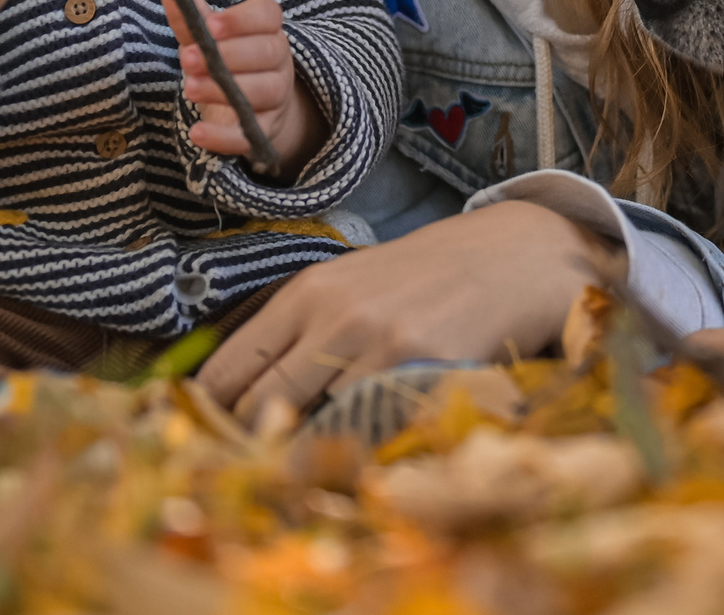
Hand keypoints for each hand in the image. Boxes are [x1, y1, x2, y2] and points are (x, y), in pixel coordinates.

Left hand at [166, 0, 323, 176]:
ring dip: (225, 89)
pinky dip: (225, 135)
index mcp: (267, 30)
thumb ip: (190, 12)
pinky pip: (252, 134)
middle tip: (187, 59)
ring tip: (191, 89)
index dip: (242, 19)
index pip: (268, 15)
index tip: (211, 23)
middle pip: (267, 52)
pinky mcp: (266, 130)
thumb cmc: (227, 61)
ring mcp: (277, 96)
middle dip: (228, 55)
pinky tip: (198, 132)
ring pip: (264, 90)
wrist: (253, 108)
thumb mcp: (206, 37)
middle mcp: (279, 60)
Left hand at [197, 200, 624, 426]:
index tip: (211, 441)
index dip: (210, 415)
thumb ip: (298, 332)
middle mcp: (336, 317)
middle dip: (254, 444)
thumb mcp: (351, 285)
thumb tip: (238, 398)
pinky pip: (376, 431)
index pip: (227, 370)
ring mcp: (382, 344)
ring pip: (316, 428)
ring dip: (312, 454)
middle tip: (257, 468)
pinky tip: (371, 453)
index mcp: (307, 293)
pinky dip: (367, 451)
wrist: (513, 256)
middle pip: (262, 406)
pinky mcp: (427, 368)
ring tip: (315, 465)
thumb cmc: (424, 277)